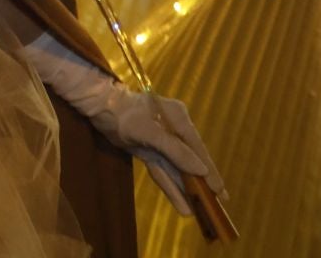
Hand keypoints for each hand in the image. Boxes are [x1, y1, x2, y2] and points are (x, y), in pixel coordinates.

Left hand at [90, 88, 223, 215]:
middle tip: (220, 201)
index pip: (198, 148)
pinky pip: (163, 170)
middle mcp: (173, 129)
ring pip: (176, 168)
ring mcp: (160, 141)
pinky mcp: (149, 150)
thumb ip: (176, 151)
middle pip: (190, 159)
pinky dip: (171, 187)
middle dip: (203, 182)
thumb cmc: (126, 116)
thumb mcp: (151, 132)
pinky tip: (183, 205)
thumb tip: (202, 170)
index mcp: (179, 119)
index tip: (221, 190)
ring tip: (202, 210)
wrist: (99, 108)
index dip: (210, 170)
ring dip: (187, 188)